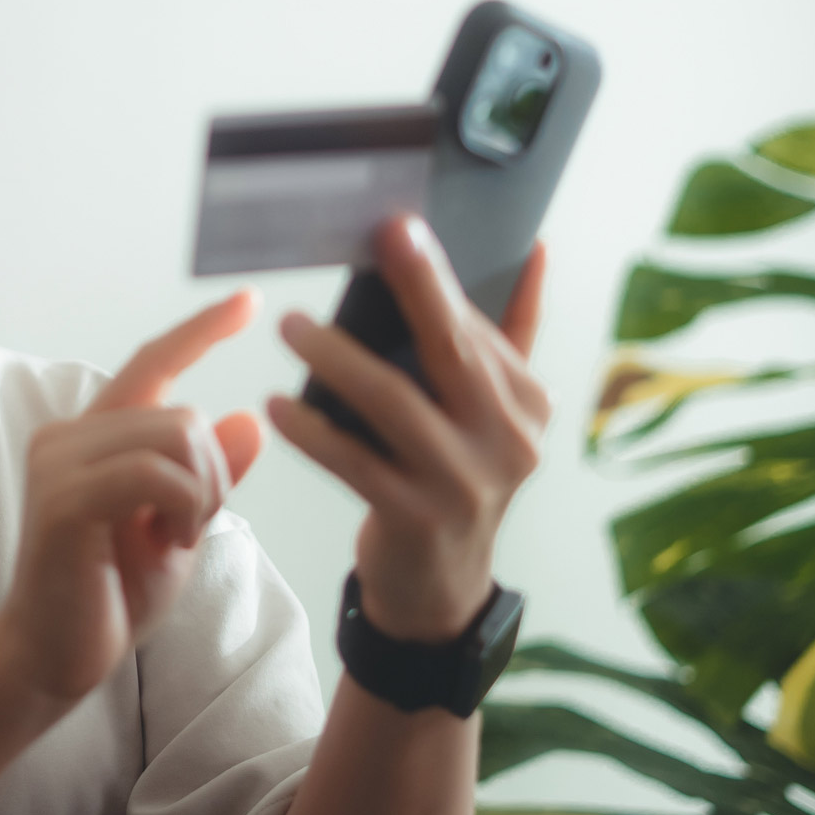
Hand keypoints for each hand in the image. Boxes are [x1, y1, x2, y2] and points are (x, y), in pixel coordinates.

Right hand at [0, 291, 265, 703]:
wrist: (52, 658)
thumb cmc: (110, 595)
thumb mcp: (178, 527)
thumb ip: (209, 475)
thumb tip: (250, 418)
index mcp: (93, 434)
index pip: (152, 362)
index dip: (201, 329)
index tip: (249, 300)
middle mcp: (68, 434)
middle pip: (183, 413)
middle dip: (214, 473)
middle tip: (191, 528)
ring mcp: (59, 463)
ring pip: (175, 436)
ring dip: (200, 494)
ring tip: (174, 539)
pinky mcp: (63, 501)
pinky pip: (154, 474)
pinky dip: (182, 507)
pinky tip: (168, 542)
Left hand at [267, 216, 550, 642]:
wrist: (439, 588)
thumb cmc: (454, 477)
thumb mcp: (495, 412)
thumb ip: (513, 335)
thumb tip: (535, 251)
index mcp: (526, 403)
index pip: (476, 328)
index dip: (436, 275)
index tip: (402, 225)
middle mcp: (508, 440)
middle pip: (450, 351)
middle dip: (413, 290)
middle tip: (373, 241)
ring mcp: (464, 482)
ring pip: (394, 402)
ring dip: (337, 358)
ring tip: (292, 326)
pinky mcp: (415, 516)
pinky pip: (354, 461)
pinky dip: (314, 430)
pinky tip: (279, 404)